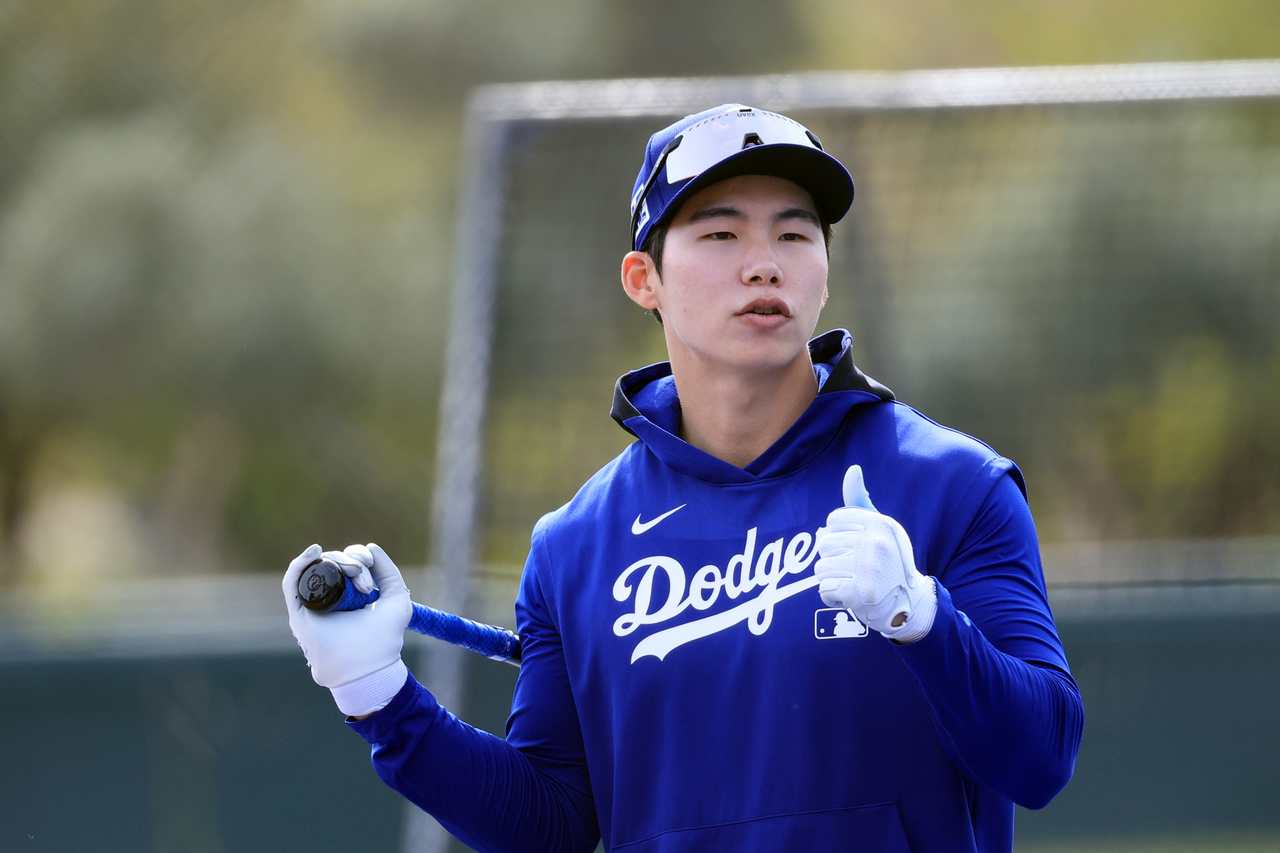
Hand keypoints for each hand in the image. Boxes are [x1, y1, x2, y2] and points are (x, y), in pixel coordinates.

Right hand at [283, 543, 412, 689]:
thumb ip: (389, 572)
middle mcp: (329, 597)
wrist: (368, 666)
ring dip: (336, 562)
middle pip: (333, 564)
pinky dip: (300, 563)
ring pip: (317, 569)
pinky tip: (315, 551)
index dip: (359, 558)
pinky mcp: (299, 613)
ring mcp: (313, 604)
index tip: (371, 566)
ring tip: (354, 571)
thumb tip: (371, 548)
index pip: (348, 564)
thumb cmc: (383, 637)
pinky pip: (292, 582)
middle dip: (352, 564)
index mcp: (349, 593)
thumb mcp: (396, 598)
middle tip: (366, 584)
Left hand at [814, 465, 936, 642]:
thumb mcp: (881, 528)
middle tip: (855, 569)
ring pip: (821, 569)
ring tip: (853, 583)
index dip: (838, 536)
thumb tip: (852, 470)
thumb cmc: (889, 561)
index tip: (855, 548)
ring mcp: (868, 570)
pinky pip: (824, 590)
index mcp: (880, 524)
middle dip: (833, 559)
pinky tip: (849, 597)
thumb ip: (860, 501)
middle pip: (824, 544)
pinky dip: (832, 598)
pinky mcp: (859, 594)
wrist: (909, 604)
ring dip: (832, 580)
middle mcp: (876, 543)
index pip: (832, 521)